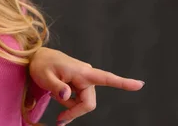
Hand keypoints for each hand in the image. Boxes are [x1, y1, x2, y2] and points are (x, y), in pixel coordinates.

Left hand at [28, 48, 144, 124]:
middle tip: (59, 121)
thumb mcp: (44, 76)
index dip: (123, 83)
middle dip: (75, 112)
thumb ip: (56, 87)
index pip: (106, 78)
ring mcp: (84, 80)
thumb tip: (67, 96)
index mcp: (82, 72)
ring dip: (71, 108)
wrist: (38, 58)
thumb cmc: (41, 64)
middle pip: (89, 103)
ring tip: (54, 98)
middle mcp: (86, 75)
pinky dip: (70, 104)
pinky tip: (58, 96)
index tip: (139, 84)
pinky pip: (79, 100)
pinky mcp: (80, 83)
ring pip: (84, 103)